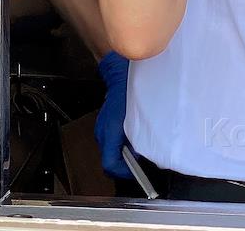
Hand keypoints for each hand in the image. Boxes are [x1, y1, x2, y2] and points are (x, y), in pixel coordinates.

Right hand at [94, 50, 134, 178]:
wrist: (120, 72)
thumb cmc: (129, 91)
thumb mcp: (139, 116)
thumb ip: (140, 138)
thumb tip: (143, 153)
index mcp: (108, 132)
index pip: (109, 165)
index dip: (124, 173)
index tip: (137, 172)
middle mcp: (102, 132)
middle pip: (111, 159)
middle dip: (126, 162)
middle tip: (143, 158)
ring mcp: (102, 127)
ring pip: (112, 150)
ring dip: (125, 151)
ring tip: (141, 144)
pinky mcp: (105, 123)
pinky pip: (113, 139)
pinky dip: (123, 141)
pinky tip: (134, 133)